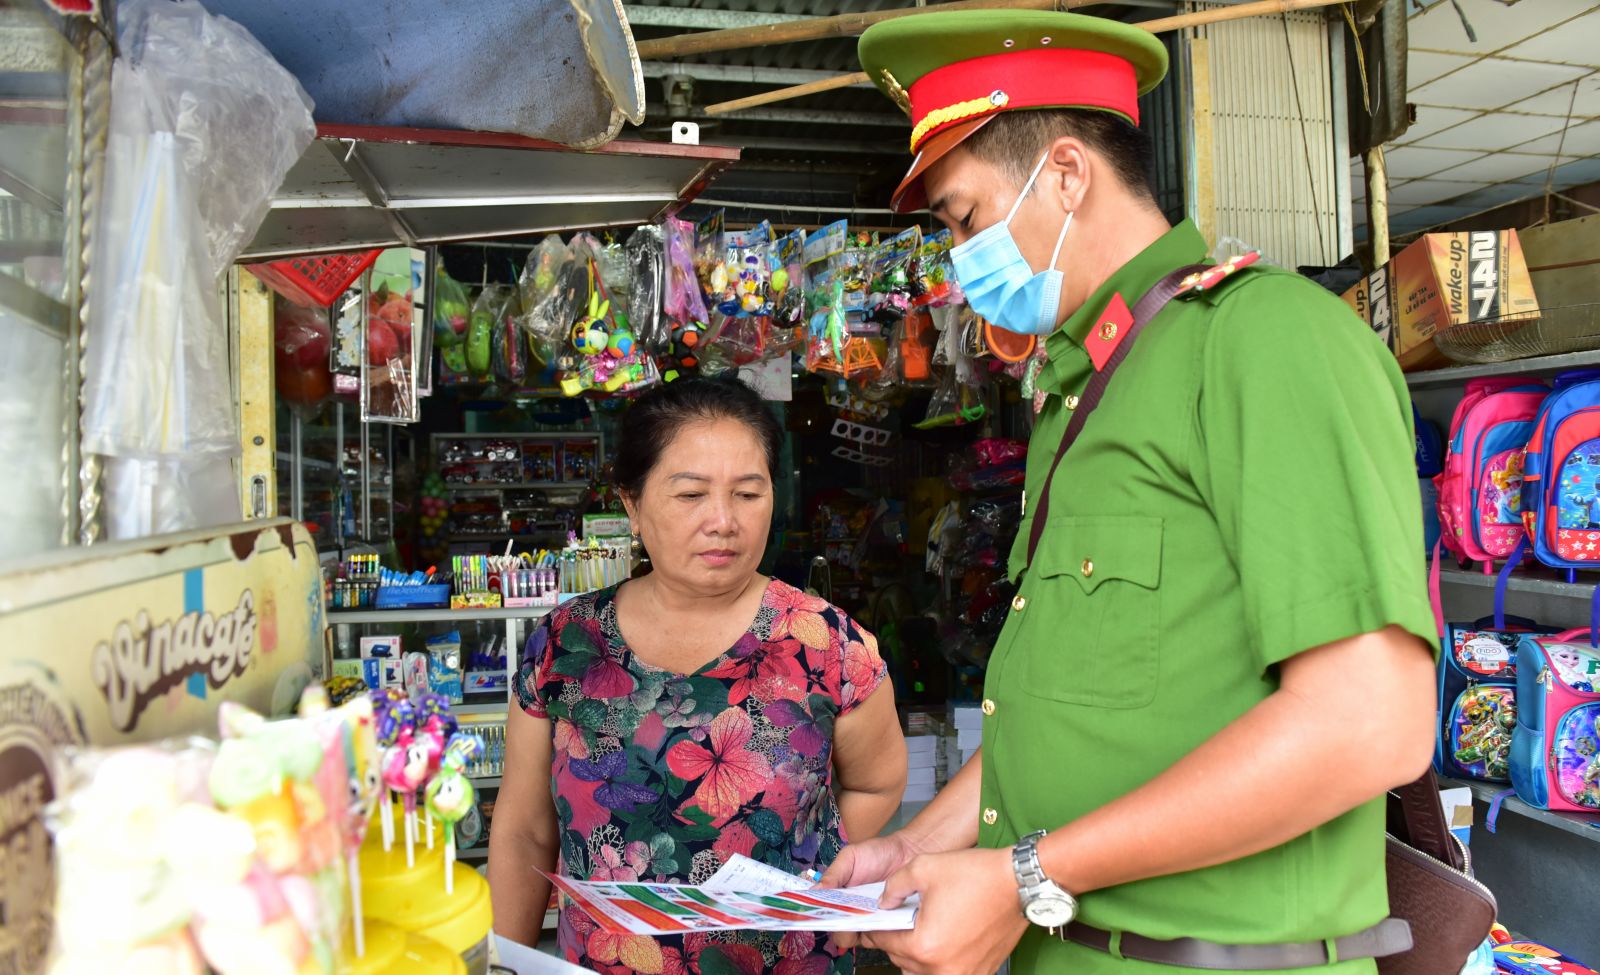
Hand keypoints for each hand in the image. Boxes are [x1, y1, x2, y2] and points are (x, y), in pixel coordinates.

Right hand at [819, 832, 922, 949]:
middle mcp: (850, 913)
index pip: (822, 917)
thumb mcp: (850, 857)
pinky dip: (878, 933)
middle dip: (840, 927)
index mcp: (836, 898)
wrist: (908, 854)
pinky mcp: (886, 927)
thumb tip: (812, 891)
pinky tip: (883, 917)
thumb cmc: (877, 854)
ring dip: (858, 930)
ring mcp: (868, 922)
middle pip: (837, 933)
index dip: (819, 919)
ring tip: (868, 913)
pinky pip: (878, 938)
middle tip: (849, 913)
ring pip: (856, 938)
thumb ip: (833, 874)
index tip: (822, 913)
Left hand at [861, 847, 1028, 974]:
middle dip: (896, 938)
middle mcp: (942, 969)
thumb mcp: (923, 868)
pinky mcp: (980, 973)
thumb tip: (883, 902)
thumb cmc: (977, 875)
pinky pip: (946, 973)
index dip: (874, 928)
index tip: (871, 922)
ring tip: (921, 929)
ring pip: (921, 972)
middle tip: (897, 919)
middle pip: (901, 959)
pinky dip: (939, 960)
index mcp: (924, 946)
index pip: (884, 942)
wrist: (1020, 883)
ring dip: (916, 953)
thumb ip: (893, 887)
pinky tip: (943, 937)